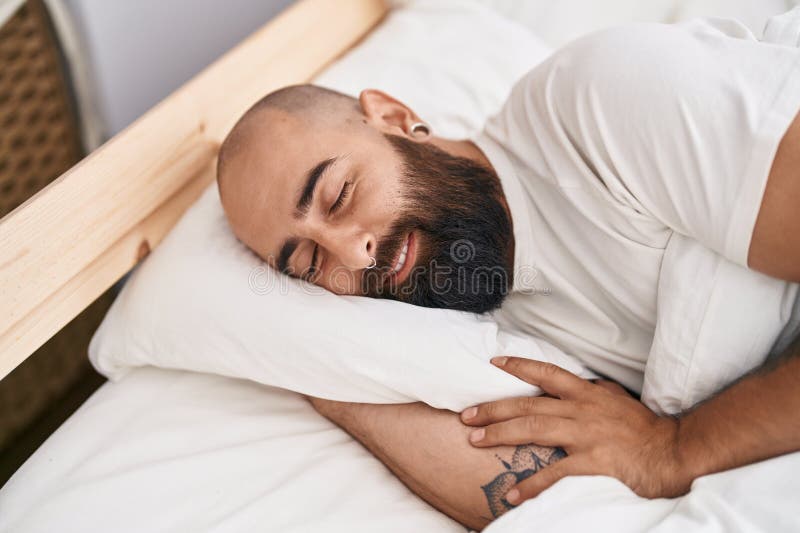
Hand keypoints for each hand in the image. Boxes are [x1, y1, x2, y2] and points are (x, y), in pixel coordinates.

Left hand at [461, 357, 688, 503]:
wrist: (675, 452)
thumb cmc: (645, 429)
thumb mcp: (617, 400)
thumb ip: (595, 392)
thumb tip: (581, 384)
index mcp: (587, 394)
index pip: (547, 373)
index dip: (519, 367)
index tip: (493, 363)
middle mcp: (582, 410)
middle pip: (528, 404)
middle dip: (494, 409)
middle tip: (467, 415)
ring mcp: (586, 436)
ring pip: (534, 429)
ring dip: (500, 435)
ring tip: (475, 440)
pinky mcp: (593, 463)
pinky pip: (555, 474)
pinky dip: (532, 484)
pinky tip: (512, 494)